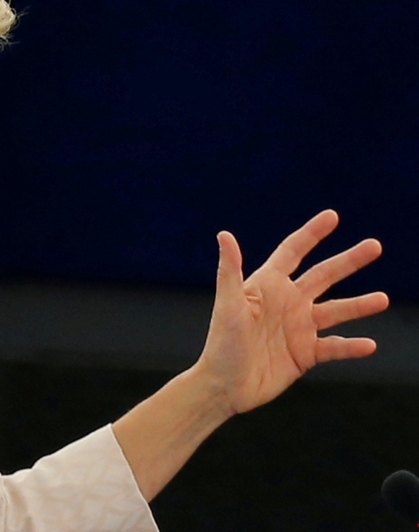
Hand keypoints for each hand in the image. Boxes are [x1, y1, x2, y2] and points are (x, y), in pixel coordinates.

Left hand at [196, 210, 387, 415]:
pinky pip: (335, 347)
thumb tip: (223, 234)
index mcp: (267, 285)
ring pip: (336, 311)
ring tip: (382, 299)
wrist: (225, 386)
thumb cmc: (221, 343)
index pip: (293, 251)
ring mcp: (298, 328)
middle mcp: (287, 302)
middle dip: (348, 260)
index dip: (312, 233)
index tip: (332, 216)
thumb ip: (229, 270)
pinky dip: (352, 346)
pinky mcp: (305, 354)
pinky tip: (369, 344)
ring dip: (359, 305)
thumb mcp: (228, 305)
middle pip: (323, 275)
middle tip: (375, 246)